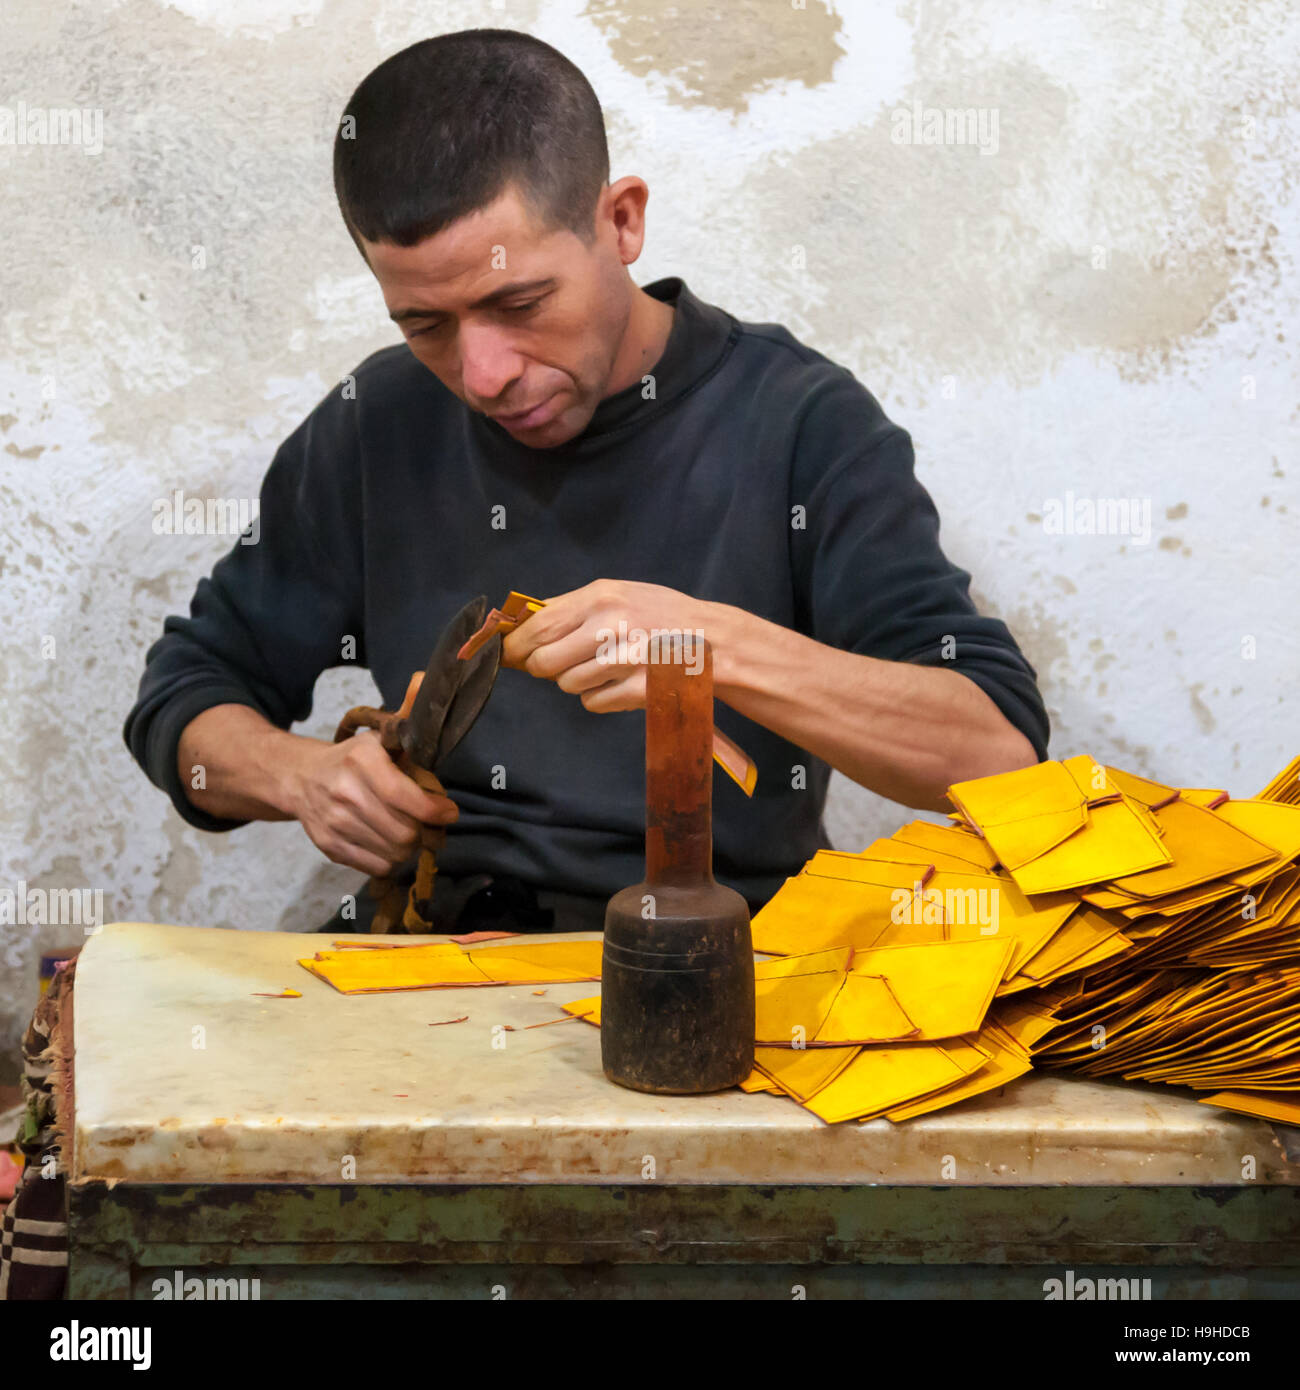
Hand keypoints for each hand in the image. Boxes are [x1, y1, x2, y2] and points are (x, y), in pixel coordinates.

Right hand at [287, 731, 458, 875]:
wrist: (299, 777)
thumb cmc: (351, 758)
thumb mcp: (378, 736)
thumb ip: (406, 715)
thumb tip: (425, 682)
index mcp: (362, 760)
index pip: (407, 798)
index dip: (436, 811)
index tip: (448, 812)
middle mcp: (346, 792)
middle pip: (405, 832)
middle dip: (425, 832)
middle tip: (430, 825)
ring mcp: (335, 822)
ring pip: (393, 853)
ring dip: (409, 847)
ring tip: (410, 832)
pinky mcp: (329, 846)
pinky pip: (375, 866)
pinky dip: (389, 859)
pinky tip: (388, 842)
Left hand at [502, 578, 719, 711]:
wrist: (716, 641)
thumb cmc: (666, 616)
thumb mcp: (623, 595)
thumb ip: (577, 607)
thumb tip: (527, 623)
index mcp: (602, 597)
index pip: (538, 624)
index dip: (516, 644)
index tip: (507, 653)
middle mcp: (610, 625)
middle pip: (544, 661)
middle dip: (543, 669)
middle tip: (557, 666)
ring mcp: (623, 660)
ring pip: (567, 685)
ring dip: (577, 682)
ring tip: (604, 669)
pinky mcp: (635, 690)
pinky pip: (592, 703)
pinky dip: (600, 698)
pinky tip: (621, 683)